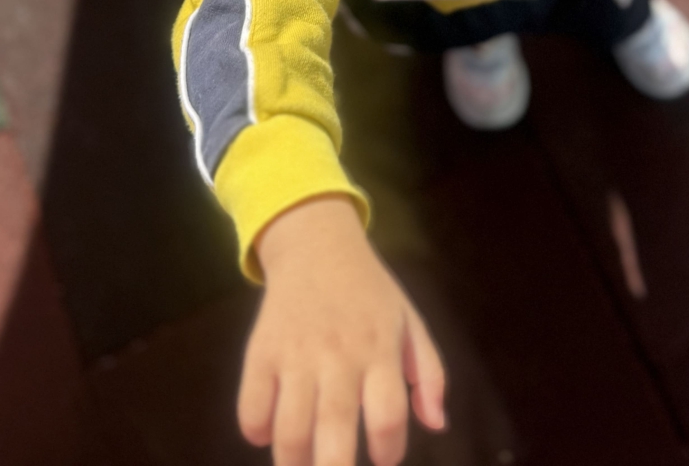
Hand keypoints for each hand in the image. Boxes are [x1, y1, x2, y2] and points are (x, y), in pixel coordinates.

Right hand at [240, 195, 445, 465]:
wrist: (317, 245)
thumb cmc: (369, 294)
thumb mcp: (410, 322)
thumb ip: (430, 374)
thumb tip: (437, 425)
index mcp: (380, 348)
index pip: (388, 415)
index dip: (388, 451)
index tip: (384, 459)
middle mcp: (338, 353)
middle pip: (336, 429)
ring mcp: (295, 353)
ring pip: (290, 430)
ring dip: (294, 465)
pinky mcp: (261, 351)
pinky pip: (251, 408)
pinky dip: (257, 432)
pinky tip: (269, 435)